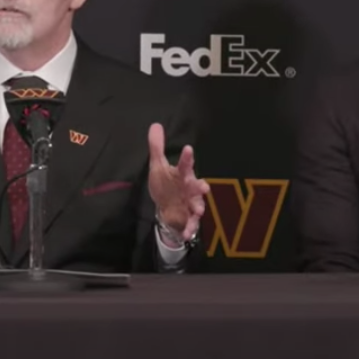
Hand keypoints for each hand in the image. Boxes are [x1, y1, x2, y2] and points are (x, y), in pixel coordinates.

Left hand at [146, 123, 209, 240]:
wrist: (167, 208)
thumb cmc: (165, 184)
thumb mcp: (158, 166)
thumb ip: (157, 147)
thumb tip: (155, 125)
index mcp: (181, 175)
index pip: (184, 164)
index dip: (186, 157)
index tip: (188, 149)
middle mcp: (188, 188)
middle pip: (195, 186)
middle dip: (199, 186)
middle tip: (203, 186)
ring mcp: (190, 203)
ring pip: (197, 204)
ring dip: (198, 207)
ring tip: (198, 210)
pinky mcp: (188, 218)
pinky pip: (191, 223)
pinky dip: (190, 228)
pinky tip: (186, 233)